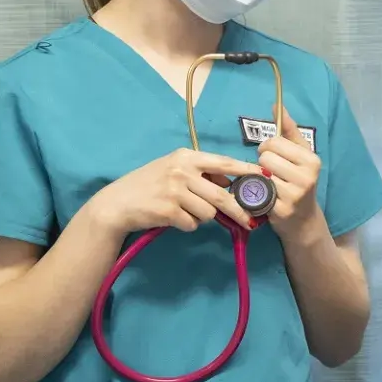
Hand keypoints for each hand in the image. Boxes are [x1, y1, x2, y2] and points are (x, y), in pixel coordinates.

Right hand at [88, 148, 264, 236]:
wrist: (116, 204)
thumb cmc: (148, 185)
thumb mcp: (173, 170)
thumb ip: (201, 174)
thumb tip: (231, 184)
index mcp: (186, 157)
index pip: (224, 163)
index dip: (247, 172)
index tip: (266, 178)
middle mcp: (182, 170)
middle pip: (222, 195)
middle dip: (239, 211)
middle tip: (251, 222)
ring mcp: (175, 190)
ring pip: (209, 212)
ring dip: (202, 217)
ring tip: (185, 212)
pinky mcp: (168, 210)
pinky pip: (192, 224)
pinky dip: (187, 225)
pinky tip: (172, 218)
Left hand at [258, 109, 323, 242]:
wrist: (303, 221)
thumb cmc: (299, 182)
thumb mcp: (300, 154)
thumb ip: (288, 130)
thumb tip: (277, 105)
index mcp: (312, 159)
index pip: (274, 142)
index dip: (268, 148)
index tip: (274, 158)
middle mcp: (307, 176)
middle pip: (265, 157)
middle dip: (264, 164)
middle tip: (272, 174)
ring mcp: (295, 194)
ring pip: (260, 173)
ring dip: (260, 179)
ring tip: (270, 186)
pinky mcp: (282, 209)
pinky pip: (258, 192)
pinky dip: (258, 193)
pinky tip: (267, 198)